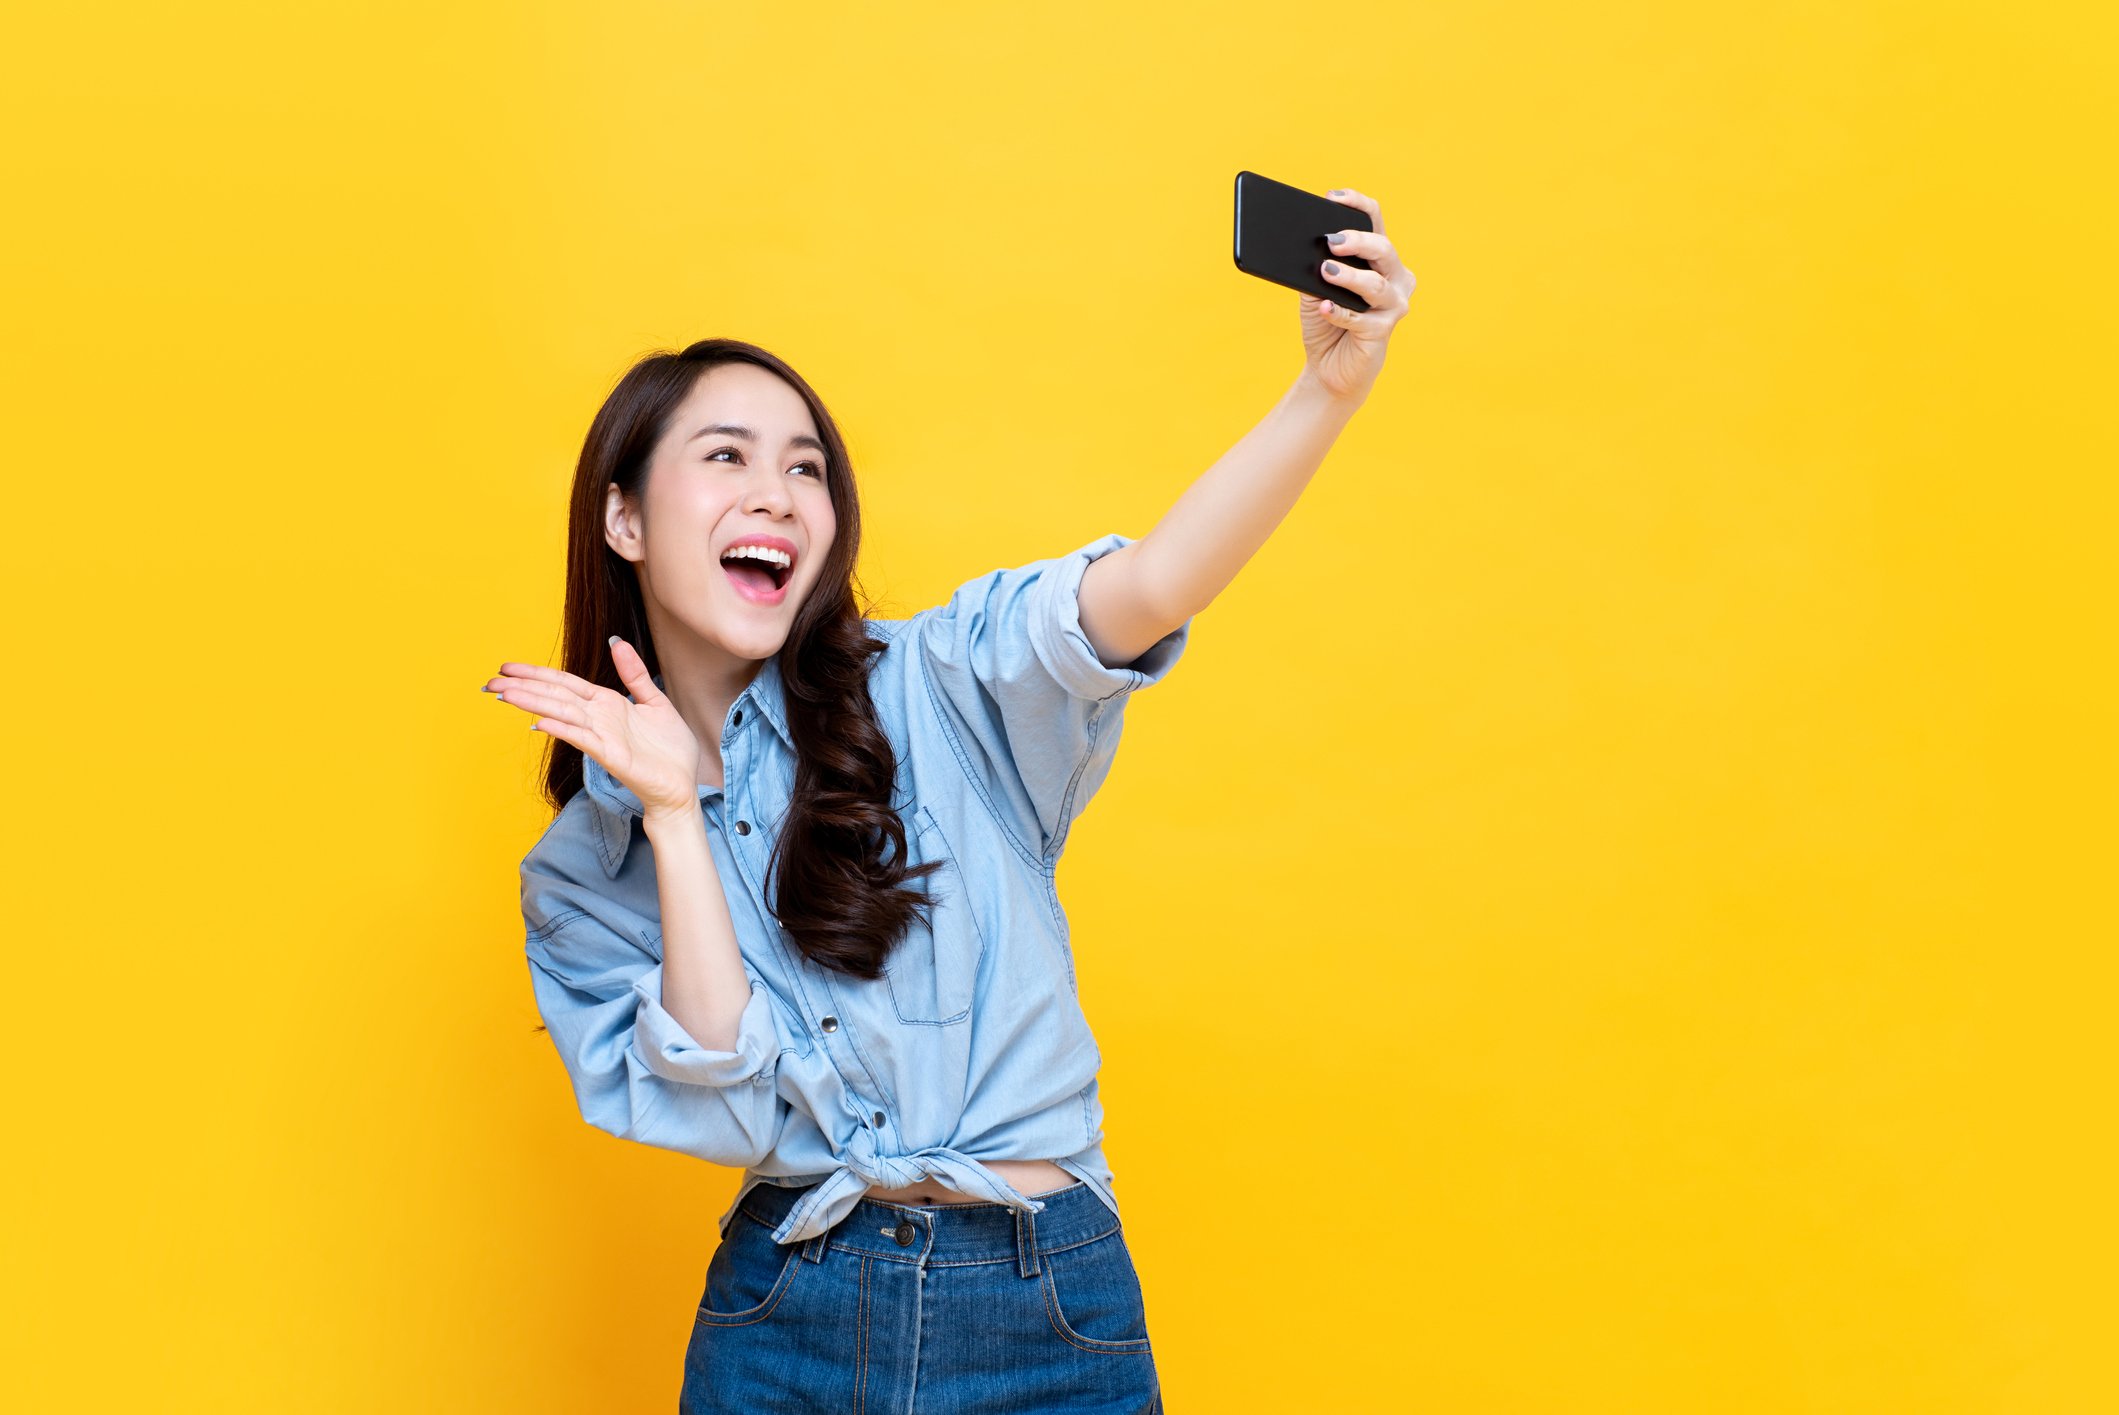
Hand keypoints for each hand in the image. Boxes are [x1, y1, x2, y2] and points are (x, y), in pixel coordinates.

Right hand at [484, 636, 702, 817]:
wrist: (682, 785)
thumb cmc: (670, 749)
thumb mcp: (656, 701)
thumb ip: (633, 674)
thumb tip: (616, 641)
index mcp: (607, 704)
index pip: (564, 683)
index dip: (537, 673)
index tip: (507, 666)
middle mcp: (599, 718)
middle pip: (555, 696)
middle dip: (523, 687)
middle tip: (490, 681)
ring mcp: (602, 737)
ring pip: (562, 714)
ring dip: (533, 703)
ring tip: (505, 693)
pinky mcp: (611, 755)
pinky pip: (583, 739)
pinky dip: (563, 729)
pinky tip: (541, 722)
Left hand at [1299, 186, 1415, 403]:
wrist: (1329, 368)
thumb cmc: (1326, 322)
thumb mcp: (1315, 289)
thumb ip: (1316, 268)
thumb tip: (1308, 249)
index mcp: (1378, 259)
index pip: (1375, 221)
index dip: (1357, 205)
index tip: (1333, 197)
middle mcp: (1394, 278)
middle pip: (1383, 249)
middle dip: (1358, 241)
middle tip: (1331, 241)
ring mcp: (1393, 305)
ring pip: (1376, 285)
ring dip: (1349, 277)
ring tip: (1326, 272)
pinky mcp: (1382, 333)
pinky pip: (1361, 320)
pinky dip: (1340, 313)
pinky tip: (1325, 307)